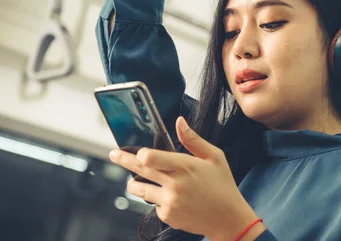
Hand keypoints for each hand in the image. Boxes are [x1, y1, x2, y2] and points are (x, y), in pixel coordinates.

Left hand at [109, 116, 263, 239]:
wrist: (227, 219)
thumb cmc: (222, 185)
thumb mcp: (214, 157)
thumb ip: (193, 140)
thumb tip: (179, 122)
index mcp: (185, 167)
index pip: (150, 158)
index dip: (140, 154)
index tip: (137, 151)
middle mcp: (174, 185)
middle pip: (139, 170)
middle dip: (123, 160)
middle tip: (113, 155)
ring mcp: (169, 202)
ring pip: (139, 189)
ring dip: (135, 182)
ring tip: (138, 179)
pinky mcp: (167, 216)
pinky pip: (152, 203)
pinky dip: (157, 198)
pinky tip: (173, 196)